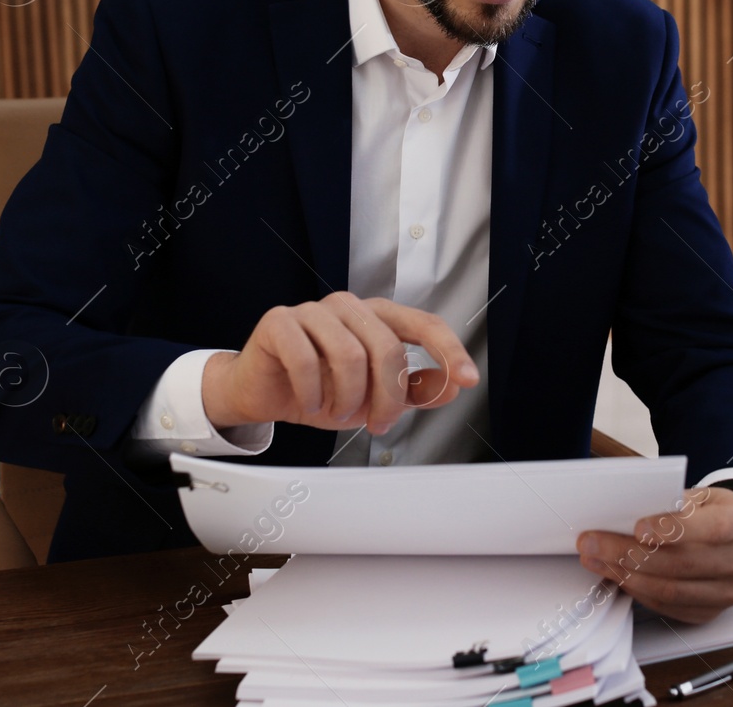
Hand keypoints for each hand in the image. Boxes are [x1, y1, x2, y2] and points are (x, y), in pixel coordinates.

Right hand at [201, 292, 477, 432]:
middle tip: (378, 424)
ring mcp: (314, 311)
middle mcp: (350, 307)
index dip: (449, 351)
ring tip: (336, 410)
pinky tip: (311, 402)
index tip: (469, 379)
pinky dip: (313, 392)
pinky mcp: (280, 321)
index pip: (424, 324)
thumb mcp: (374, 396)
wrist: (263, 394)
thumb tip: (452, 387)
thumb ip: (413, 389)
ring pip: (350, 355)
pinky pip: (306, 359)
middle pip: (388, 349)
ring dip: (347, 398)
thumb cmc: (321, 388)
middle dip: (387, 397)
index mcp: (378, 317)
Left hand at [575, 487, 732, 623]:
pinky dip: (637, 592)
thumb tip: (629, 511)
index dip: (672, 530)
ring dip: (625, 576)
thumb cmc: (714, 512)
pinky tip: (617, 576)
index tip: (637, 528)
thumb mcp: (701, 495)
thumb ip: (673, 502)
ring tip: (597, 560)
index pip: (709, 530)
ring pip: (669, 590)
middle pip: (680, 564)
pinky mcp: (708, 611)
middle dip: (628, 554)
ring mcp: (725, 592)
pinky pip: (666, 606)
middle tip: (593, 543)